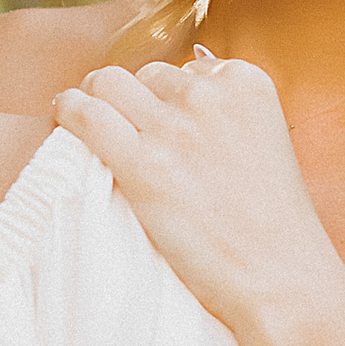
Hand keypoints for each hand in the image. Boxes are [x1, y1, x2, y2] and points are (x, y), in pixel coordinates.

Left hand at [53, 54, 344, 345]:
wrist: (281, 278)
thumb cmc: (273, 226)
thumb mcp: (265, 143)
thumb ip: (226, 116)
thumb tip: (173, 101)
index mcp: (246, 82)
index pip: (186, 67)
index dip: (168, 100)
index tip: (162, 128)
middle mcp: (210, 93)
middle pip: (145, 75)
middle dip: (132, 101)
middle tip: (124, 135)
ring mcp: (175, 126)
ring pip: (108, 83)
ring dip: (97, 103)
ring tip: (91, 130)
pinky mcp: (143, 163)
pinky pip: (84, 114)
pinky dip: (67, 111)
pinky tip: (63, 119)